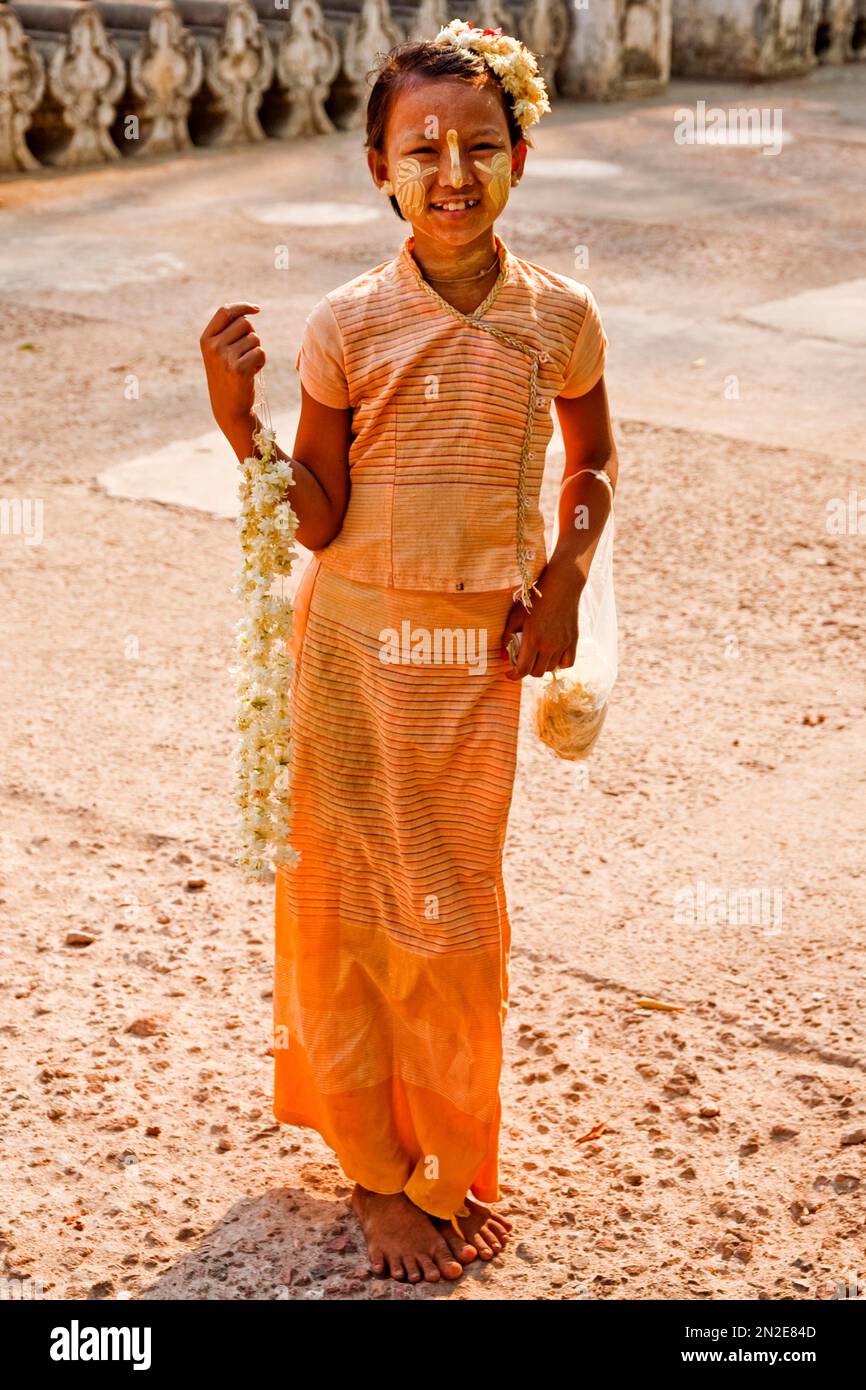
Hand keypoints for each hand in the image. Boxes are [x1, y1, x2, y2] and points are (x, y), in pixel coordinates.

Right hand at [199, 302, 263, 433]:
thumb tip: (250, 311)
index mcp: (206, 339)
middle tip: (246, 353)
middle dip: (252, 335)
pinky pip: (260, 352)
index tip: (258, 309)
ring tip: (248, 365)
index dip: (243, 306)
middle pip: (245, 323)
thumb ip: (229, 332)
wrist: (229, 408)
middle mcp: (213, 346)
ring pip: (255, 338)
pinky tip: (252, 372)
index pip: (225, 311)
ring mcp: (224, 357)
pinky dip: (261, 361)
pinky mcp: (238, 368)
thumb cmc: (229, 377)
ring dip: (257, 350)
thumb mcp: (221, 352)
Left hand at [501, 561, 581, 681]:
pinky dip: (559, 664)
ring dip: (541, 666)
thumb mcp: (515, 615)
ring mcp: (562, 644)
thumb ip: (507, 636)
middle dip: (526, 670)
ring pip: (550, 668)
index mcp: (533, 639)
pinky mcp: (573, 641)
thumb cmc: (535, 600)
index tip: (508, 674)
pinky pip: (567, 663)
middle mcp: (549, 645)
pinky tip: (552, 656)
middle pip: (536, 672)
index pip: (522, 670)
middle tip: (522, 661)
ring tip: (536, 656)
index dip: (513, 676)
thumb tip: (503, 654)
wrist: (561, 587)